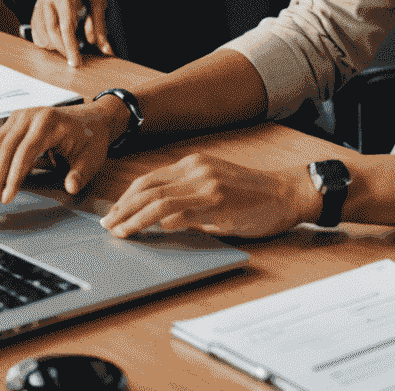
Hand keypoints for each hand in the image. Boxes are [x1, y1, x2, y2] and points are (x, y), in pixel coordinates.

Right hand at [0, 100, 126, 218]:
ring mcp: (15, 119)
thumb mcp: (93, 156)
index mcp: (47, 120)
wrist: (91, 118)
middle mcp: (27, 116)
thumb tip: (70, 186)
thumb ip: (81, 172)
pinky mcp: (8, 126)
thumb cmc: (91, 138)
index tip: (5, 199)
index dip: (14, 175)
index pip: (25, 150)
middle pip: (3, 151)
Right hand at [30, 0, 111, 67]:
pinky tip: (54, 40)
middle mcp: (49, 2)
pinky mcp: (37, 4)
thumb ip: (99, 22)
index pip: (66, 30)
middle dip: (64, 51)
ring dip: (54, 46)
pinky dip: (43, 38)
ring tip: (68, 48)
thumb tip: (103, 46)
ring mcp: (41, 3)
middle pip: (52, 36)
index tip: (76, 64)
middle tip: (77, 58)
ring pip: (41, 34)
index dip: (71, 50)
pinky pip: (35, 28)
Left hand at [100, 152, 319, 239]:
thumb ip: (190, 198)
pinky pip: (180, 212)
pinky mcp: (217, 203)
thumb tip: (163, 218)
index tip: (114, 212)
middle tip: (108, 224)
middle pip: (147, 187)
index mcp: (194, 163)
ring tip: (119, 231)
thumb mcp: (217, 189)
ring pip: (158, 200)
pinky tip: (147, 232)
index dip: (127, 197)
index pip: (150, 179)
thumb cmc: (254, 196)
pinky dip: (159, 222)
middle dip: (123, 207)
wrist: (286, 194)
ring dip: (133, 217)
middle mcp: (197, 169)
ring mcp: (206, 185)